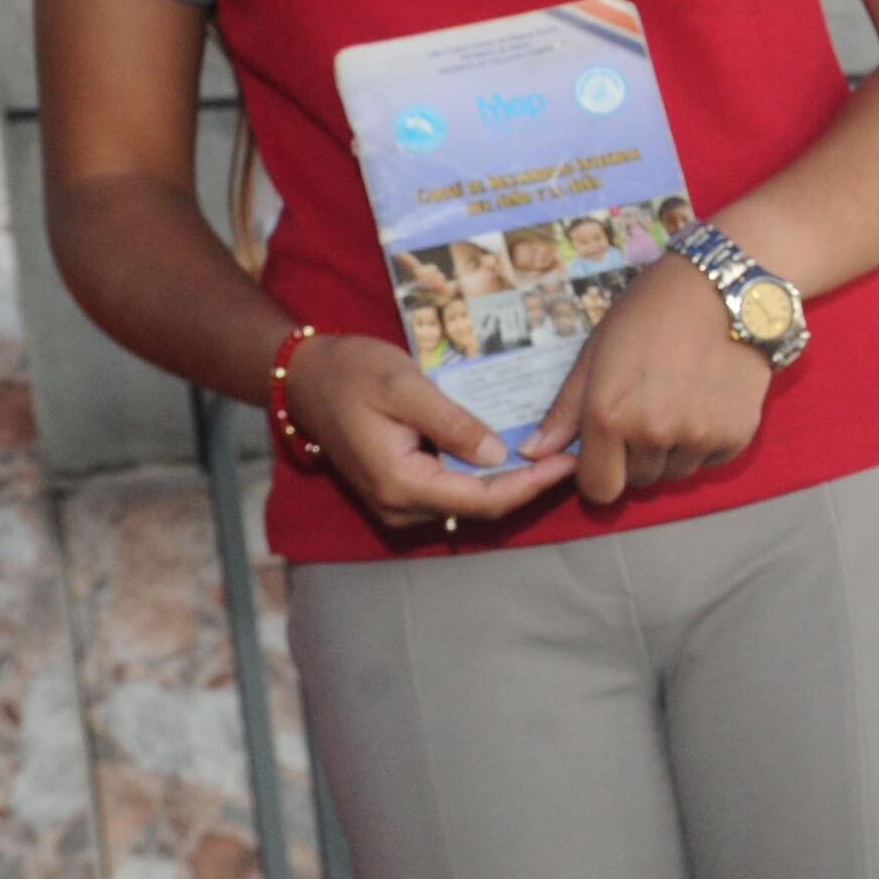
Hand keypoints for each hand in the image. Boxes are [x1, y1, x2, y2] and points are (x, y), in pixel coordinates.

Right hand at [287, 334, 568, 527]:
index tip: (569, 462)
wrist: (305, 377)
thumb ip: (452, 422)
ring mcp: (399, 504)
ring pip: (470, 503)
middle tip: (573, 453)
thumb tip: (498, 455)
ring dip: (512, 481)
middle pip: (482, 506)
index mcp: (401, 482)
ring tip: (553, 450)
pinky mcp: (401, 492)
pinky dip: (486, 476)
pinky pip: (453, 491)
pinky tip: (515, 451)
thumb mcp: (404, 385)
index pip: (482, 499)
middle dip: (530, 484)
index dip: (532, 485)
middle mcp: (401, 506)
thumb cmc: (351, 372)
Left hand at [530, 253, 777, 507]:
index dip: (599, 474)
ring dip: (672, 452)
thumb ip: (566, 409)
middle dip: (636, 458)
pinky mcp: (736, 436)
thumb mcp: (595, 353)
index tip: (606, 452)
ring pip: (675, 472)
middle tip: (648, 411)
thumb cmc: (649, 314)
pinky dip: (706, 442)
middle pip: (639, 481)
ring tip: (679, 404)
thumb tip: (533, 451)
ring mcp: (699, 438)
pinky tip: (707, 403)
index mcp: (609, 415)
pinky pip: (710, 460)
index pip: (599, 489)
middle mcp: (653, 434)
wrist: (724, 291)